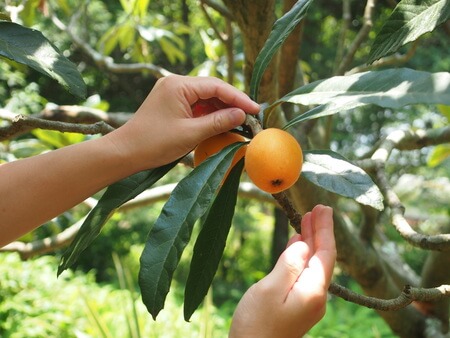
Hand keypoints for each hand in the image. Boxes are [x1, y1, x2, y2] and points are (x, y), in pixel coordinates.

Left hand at [108, 75, 259, 170]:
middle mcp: (175, 83)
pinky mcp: (171, 104)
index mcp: (178, 85)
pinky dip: (210, 114)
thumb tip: (241, 115)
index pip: (216, 86)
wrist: (125, 152)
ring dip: (222, 109)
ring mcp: (172, 93)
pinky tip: (223, 122)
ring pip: (205, 97)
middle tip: (251, 115)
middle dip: (232, 102)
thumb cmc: (154, 143)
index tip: (255, 109)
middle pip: (212, 89)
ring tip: (240, 121)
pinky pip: (196, 105)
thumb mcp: (191, 134)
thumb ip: (218, 122)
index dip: (238, 98)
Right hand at [229, 205, 335, 337]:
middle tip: (319, 208)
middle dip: (321, 232)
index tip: (324, 208)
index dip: (325, 229)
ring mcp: (307, 301)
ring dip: (312, 242)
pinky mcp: (297, 305)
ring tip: (308, 220)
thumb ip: (290, 265)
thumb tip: (303, 244)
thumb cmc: (256, 324)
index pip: (325, 253)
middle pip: (322, 257)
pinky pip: (304, 273)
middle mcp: (315, 296)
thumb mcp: (270, 290)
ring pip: (313, 264)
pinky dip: (302, 256)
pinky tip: (298, 246)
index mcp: (313, 291)